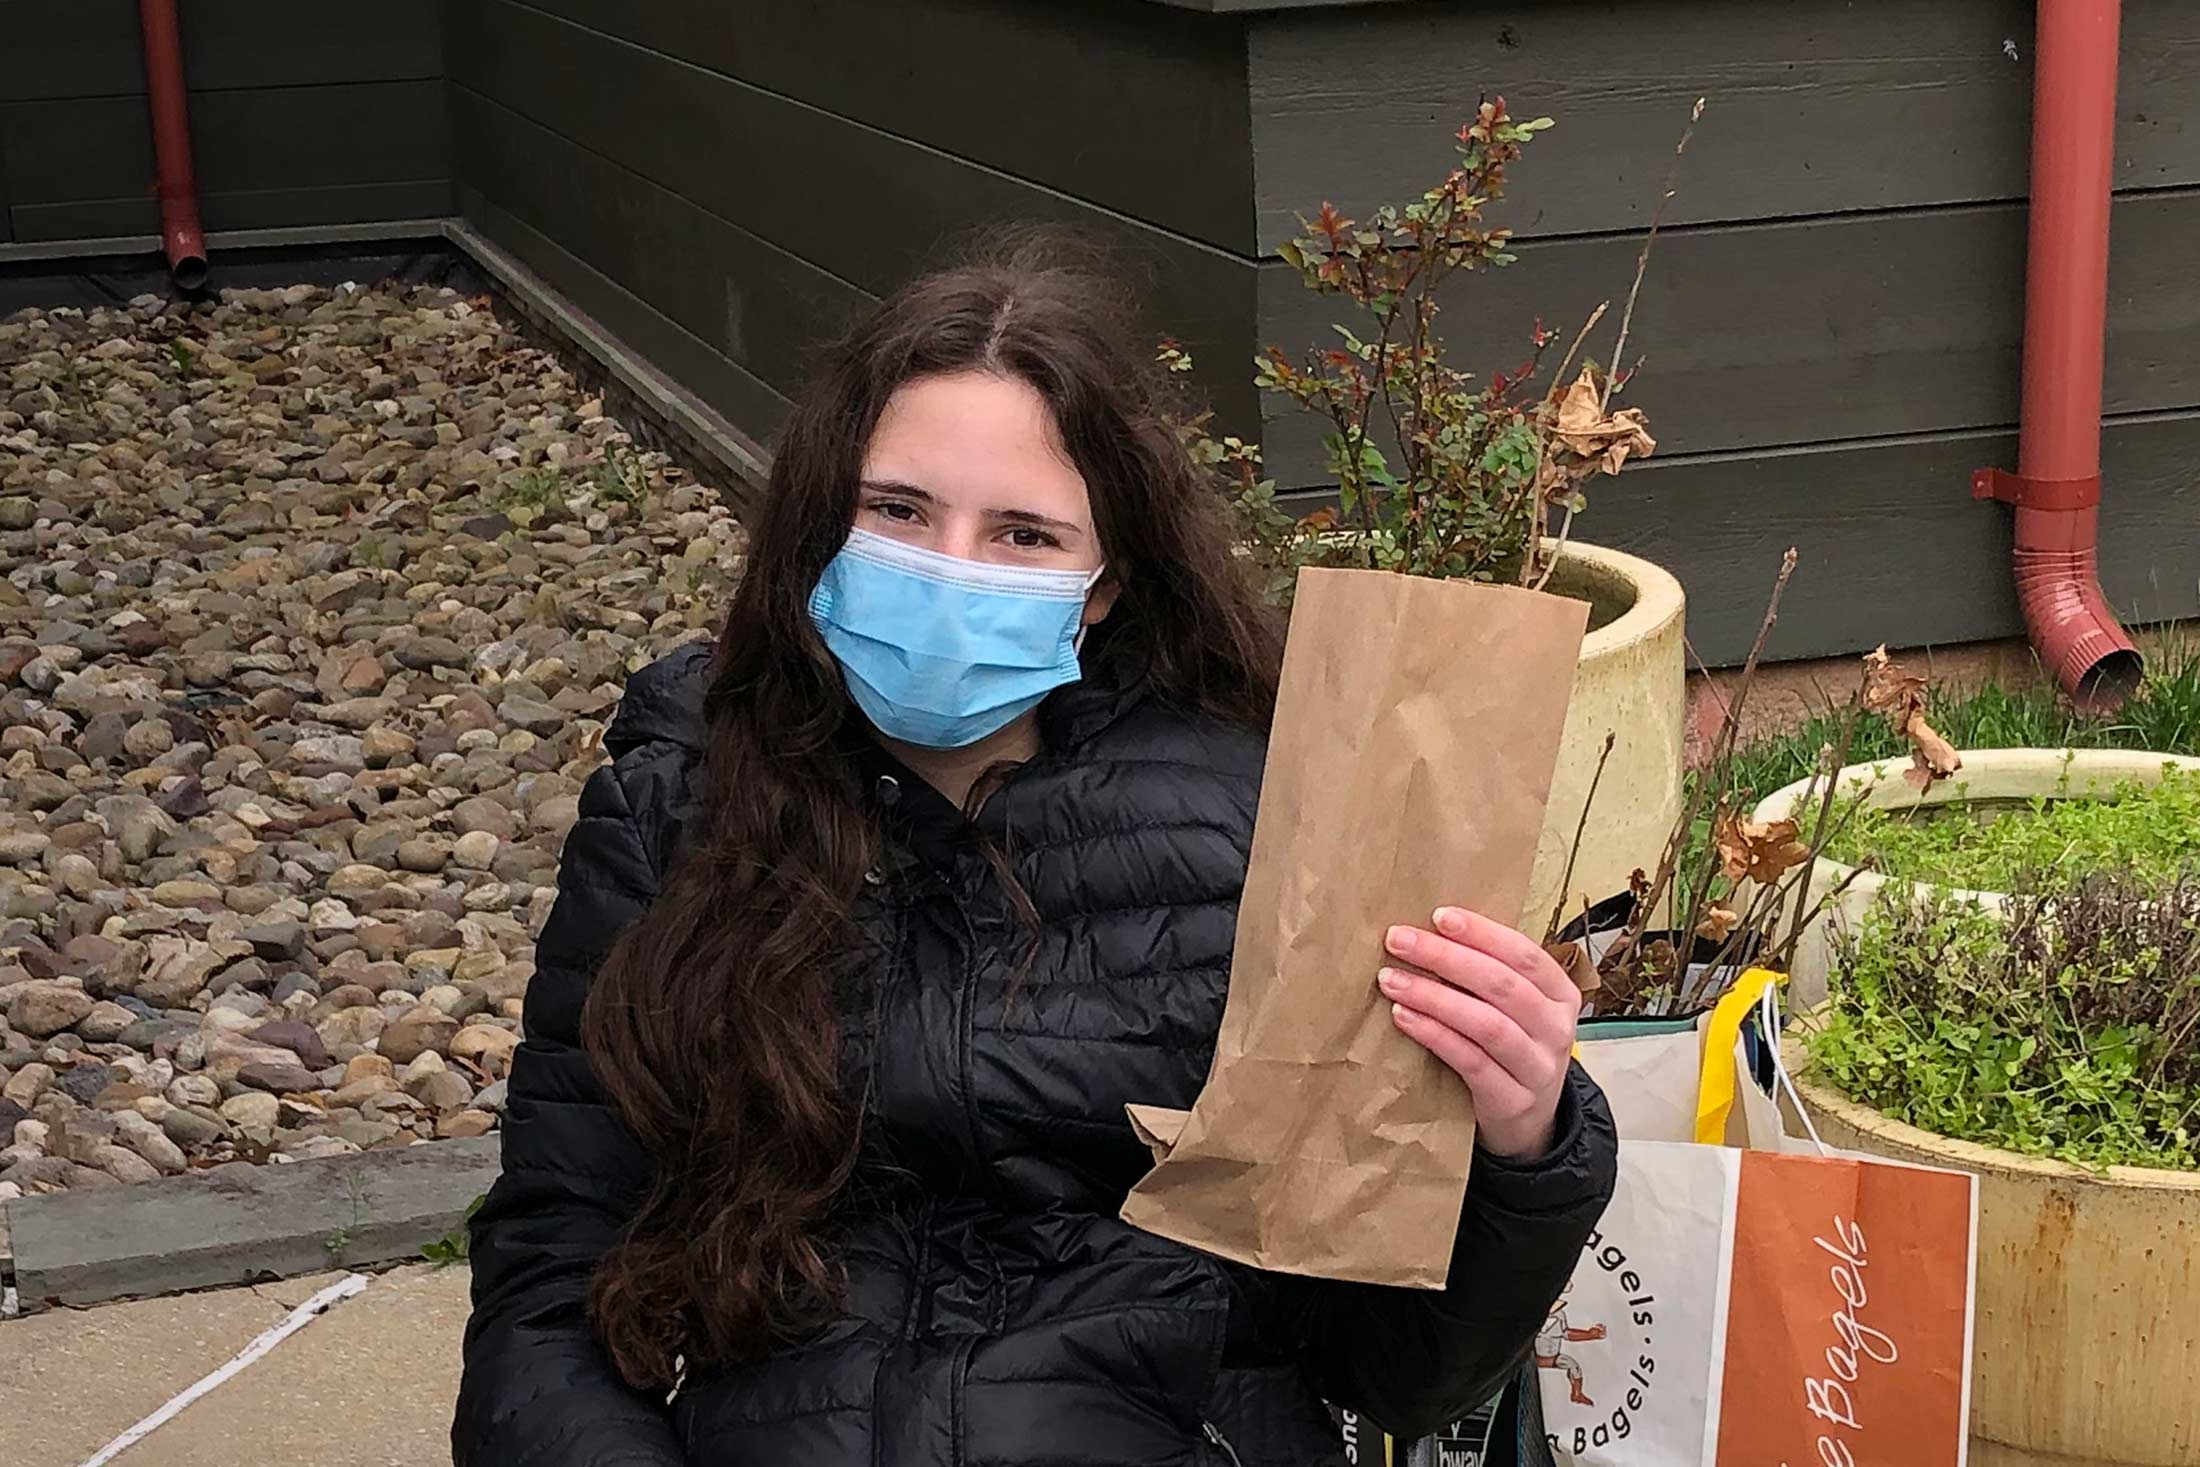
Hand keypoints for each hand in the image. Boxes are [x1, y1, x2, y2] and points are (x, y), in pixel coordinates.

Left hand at [1378, 906, 1579, 1160]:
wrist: (1527, 1122)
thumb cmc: (1511, 1046)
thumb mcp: (1516, 1009)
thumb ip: (1488, 974)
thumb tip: (1428, 930)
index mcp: (1561, 993)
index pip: (1524, 954)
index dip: (1482, 933)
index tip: (1438, 915)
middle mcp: (1557, 1028)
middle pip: (1501, 985)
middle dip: (1445, 957)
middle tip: (1398, 940)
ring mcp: (1537, 1067)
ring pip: (1485, 1023)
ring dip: (1433, 996)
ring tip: (1391, 979)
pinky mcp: (1511, 1099)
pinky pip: (1469, 1060)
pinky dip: (1434, 1034)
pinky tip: (1402, 1017)